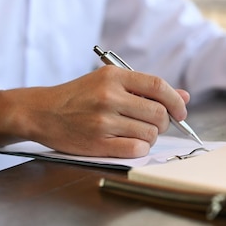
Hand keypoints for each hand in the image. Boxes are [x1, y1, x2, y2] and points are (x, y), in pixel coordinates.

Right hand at [0, 66, 189, 157]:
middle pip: (158, 113)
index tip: (181, 111)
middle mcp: (108, 96)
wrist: (42, 112)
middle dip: (163, 122)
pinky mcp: (97, 143)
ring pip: (149, 133)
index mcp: (113, 76)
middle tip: (155, 124)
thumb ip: (146, 88)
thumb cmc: (80, 96)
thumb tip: (184, 97)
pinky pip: (136, 149)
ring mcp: (102, 121)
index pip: (158, 86)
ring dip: (150, 136)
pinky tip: (131, 143)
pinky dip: (140, 148)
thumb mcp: (109, 81)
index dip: (176, 100)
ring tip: (137, 132)